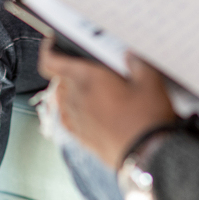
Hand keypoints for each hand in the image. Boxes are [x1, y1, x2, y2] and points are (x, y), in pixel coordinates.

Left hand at [39, 41, 175, 169]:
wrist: (147, 155)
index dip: (48, 49)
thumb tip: (130, 56)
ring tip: (92, 88)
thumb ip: (137, 63)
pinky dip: (74, 110)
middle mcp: (75, 98)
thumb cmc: (146, 118)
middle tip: (89, 66)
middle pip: (59, 78)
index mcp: (87, 79)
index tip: (53, 44)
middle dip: (69, 69)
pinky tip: (90, 110)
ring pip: (63, 98)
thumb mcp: (150, 81)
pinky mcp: (81, 137)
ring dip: (71, 89)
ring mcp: (76, 120)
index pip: (50, 62)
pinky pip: (68, 117)